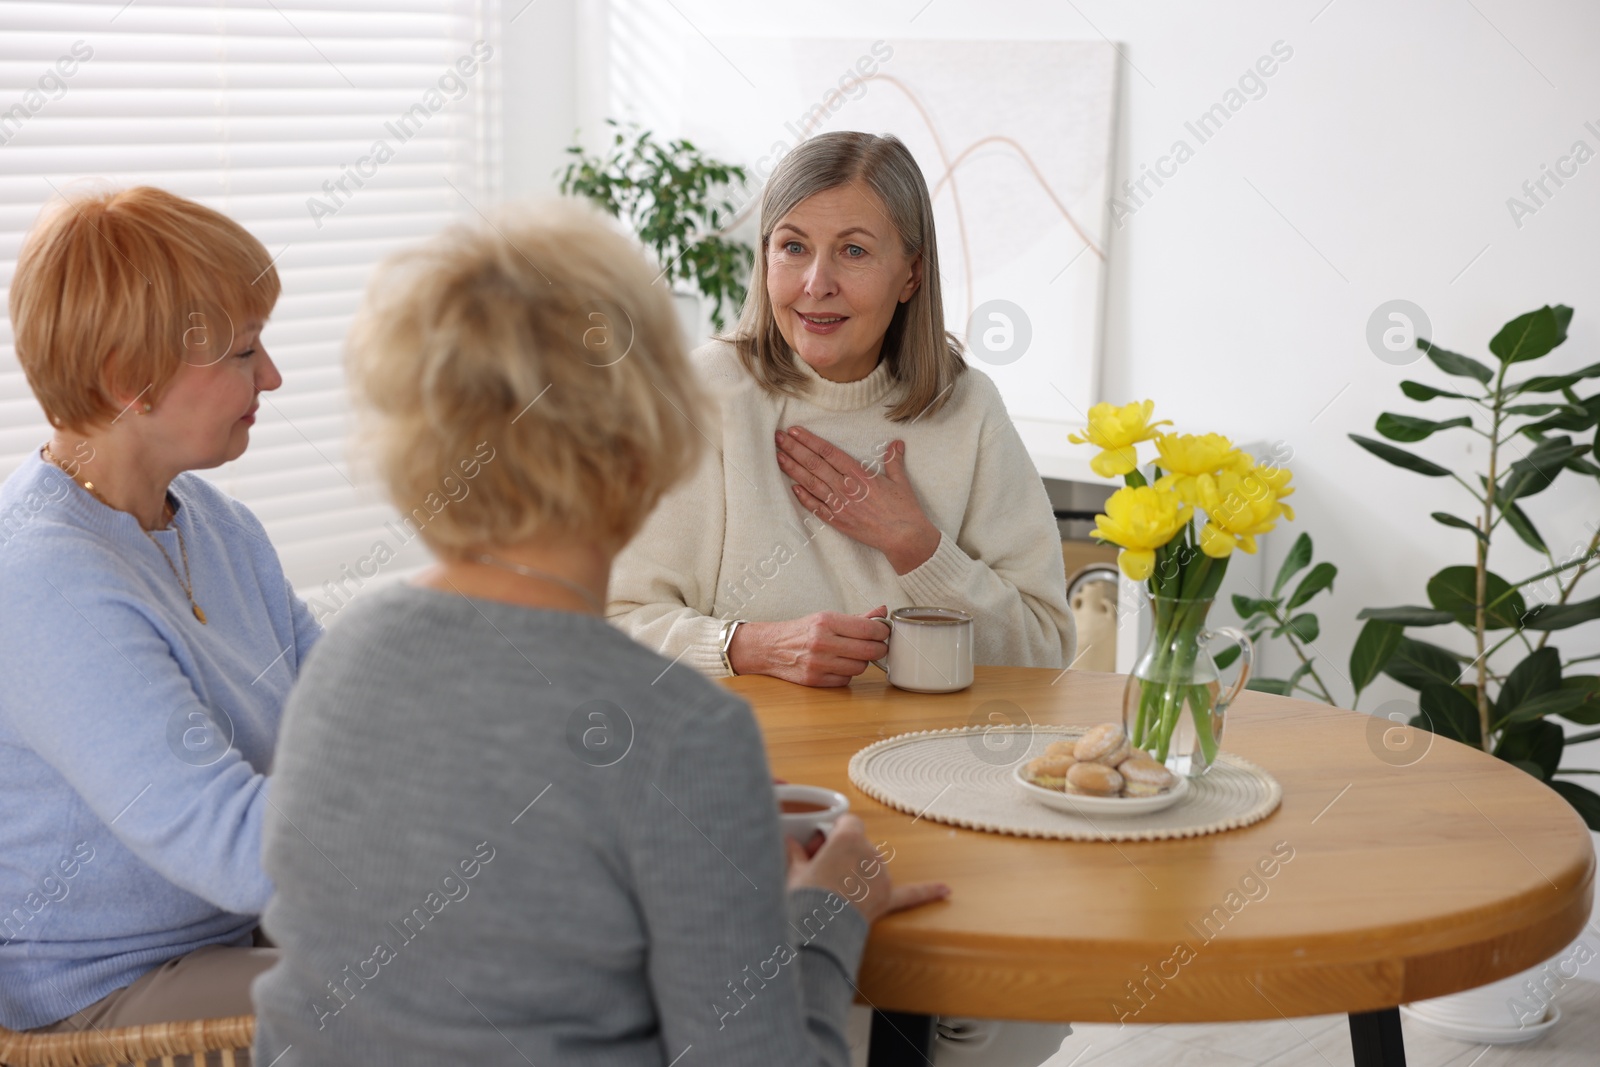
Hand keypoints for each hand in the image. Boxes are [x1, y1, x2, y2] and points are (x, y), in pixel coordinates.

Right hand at [729, 607, 889, 686]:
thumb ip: (857, 617)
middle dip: (879, 648)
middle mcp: (822, 642)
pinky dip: (847, 673)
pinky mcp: (815, 680)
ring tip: (854, 654)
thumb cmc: (801, 631)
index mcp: (826, 622)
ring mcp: (818, 663)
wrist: (770, 647)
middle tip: (878, 645)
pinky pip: (846, 679)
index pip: (868, 629)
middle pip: (868, 651)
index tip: (883, 632)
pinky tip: (840, 664)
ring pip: (860, 667)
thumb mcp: (826, 617)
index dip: (882, 632)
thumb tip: (882, 612)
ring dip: (862, 662)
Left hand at [775, 427, 940, 574]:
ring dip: (793, 469)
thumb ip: (894, 460)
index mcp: (860, 474)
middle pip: (814, 464)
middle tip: (778, 438)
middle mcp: (846, 488)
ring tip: (778, 457)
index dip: (810, 440)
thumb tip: (896, 443)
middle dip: (794, 449)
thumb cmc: (904, 509)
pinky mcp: (838, 521)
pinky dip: (804, 497)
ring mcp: (840, 505)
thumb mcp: (901, 481)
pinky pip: (816, 508)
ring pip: (811, 483)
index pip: (829, 452)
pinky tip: (792, 487)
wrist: (904, 538)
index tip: (795, 430)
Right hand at [786, 814, 949, 923]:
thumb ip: (796, 854)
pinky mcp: (887, 899)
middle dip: (845, 855)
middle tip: (821, 872)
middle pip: (860, 845)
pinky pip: (911, 893)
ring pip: (873, 866)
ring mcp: (881, 876)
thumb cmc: (804, 897)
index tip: (822, 844)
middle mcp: (869, 852)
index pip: (848, 823)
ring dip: (860, 873)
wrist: (817, 931)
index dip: (835, 833)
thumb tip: (789, 844)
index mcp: (847, 838)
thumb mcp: (793, 872)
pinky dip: (928, 891)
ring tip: (834, 891)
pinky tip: (946, 890)